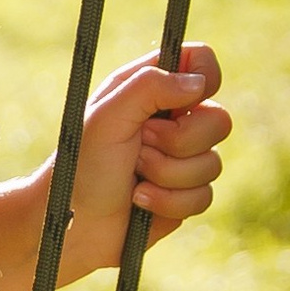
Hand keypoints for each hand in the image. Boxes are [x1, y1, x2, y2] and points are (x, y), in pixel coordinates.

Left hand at [64, 42, 229, 274]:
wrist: (71, 228)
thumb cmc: (79, 168)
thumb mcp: (106, 118)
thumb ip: (148, 87)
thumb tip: (198, 84)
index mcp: (147, 90)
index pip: (200, 62)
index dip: (202, 79)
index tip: (179, 104)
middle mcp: (168, 121)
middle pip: (218, 119)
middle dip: (178, 142)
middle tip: (139, 147)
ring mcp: (179, 160)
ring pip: (212, 163)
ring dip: (167, 175)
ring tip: (133, 178)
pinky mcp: (183, 196)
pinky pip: (204, 196)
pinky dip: (168, 202)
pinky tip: (140, 202)